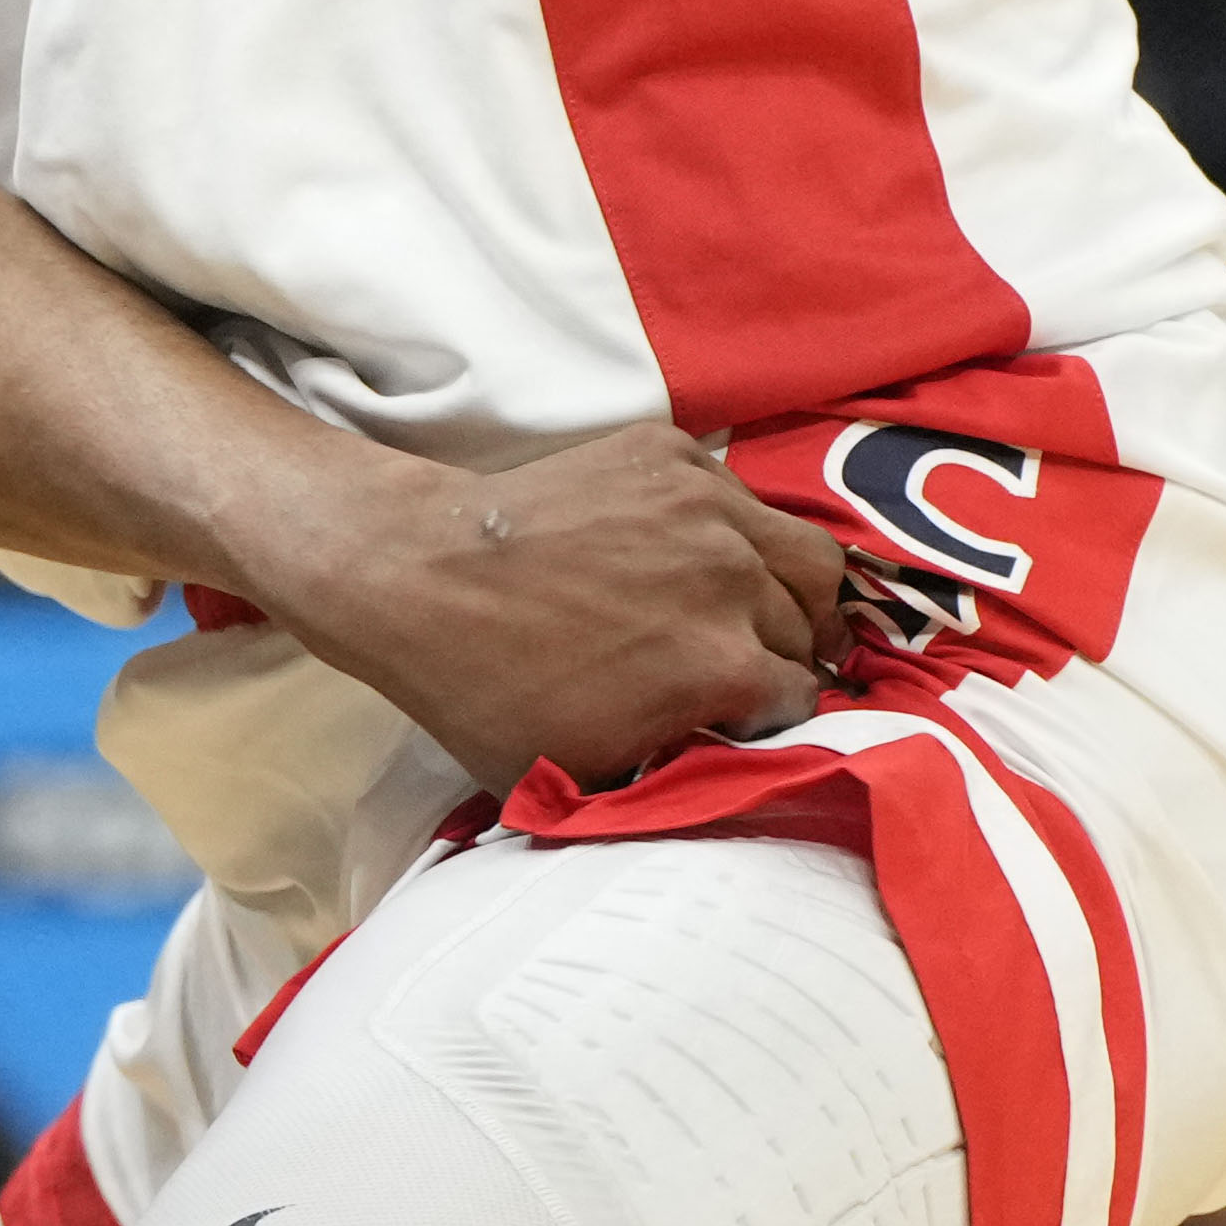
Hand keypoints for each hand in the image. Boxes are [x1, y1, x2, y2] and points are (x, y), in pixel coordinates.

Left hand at [236, 426, 838, 789]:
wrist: (414, 573)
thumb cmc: (483, 688)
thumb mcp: (583, 771)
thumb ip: (676, 770)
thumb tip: (733, 770)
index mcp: (724, 666)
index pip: (800, 700)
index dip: (771, 714)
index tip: (743, 713)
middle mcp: (735, 578)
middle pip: (811, 628)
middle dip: (785, 654)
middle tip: (745, 663)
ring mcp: (707, 505)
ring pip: (804, 556)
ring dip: (790, 590)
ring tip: (754, 609)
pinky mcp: (674, 454)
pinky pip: (744, 499)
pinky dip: (734, 530)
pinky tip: (690, 553)